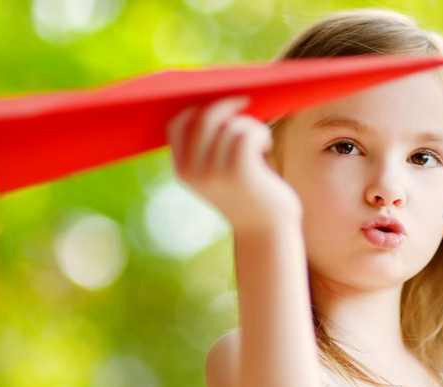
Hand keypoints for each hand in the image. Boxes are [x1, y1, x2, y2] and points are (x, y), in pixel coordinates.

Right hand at [167, 95, 302, 232]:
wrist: (266, 231)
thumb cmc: (248, 193)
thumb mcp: (221, 170)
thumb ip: (210, 143)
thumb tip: (217, 98)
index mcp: (182, 171)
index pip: (176, 123)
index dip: (197, 107)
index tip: (218, 103)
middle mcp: (193, 172)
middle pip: (203, 116)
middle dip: (226, 105)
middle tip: (245, 103)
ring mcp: (214, 173)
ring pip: (230, 124)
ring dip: (249, 124)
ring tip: (259, 140)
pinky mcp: (239, 173)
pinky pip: (247, 132)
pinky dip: (260, 132)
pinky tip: (266, 146)